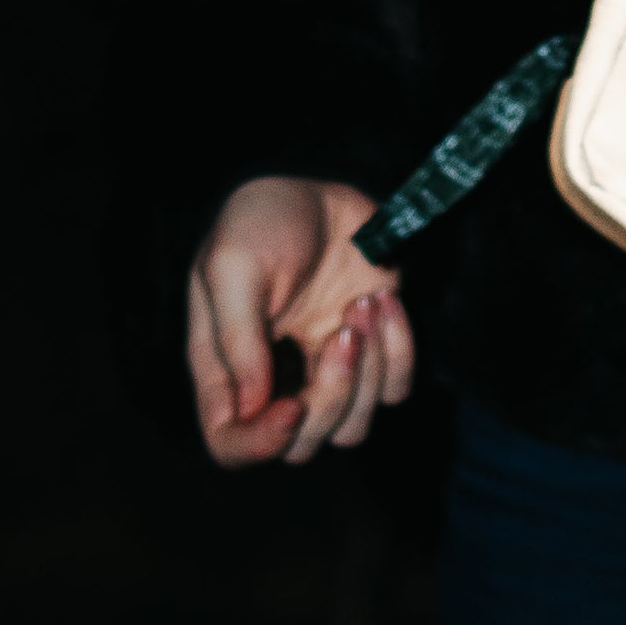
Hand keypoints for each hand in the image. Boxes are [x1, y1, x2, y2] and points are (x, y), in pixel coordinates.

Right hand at [185, 176, 415, 467]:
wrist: (320, 178)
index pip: (230, 444)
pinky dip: (400, 352)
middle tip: (341, 329)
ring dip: (368, 373)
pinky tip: (384, 300)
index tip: (290, 408)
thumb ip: (236, 337)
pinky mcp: (374, 351)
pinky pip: (397, 391)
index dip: (259, 445)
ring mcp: (327, 370)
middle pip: (302, 446)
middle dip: (330, 397)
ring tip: (362, 303)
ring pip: (352, 428)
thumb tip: (250, 406)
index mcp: (225, 369)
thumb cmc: (262, 219)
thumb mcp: (232, 266)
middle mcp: (276, 380)